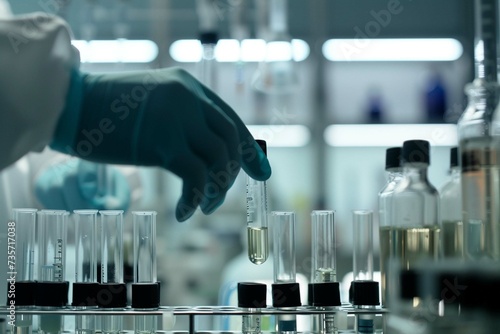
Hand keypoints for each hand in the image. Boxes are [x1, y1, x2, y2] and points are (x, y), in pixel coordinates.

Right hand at [51, 67, 271, 220]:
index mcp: (189, 87)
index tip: (262, 172)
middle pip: (231, 141)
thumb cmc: (108, 111)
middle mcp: (189, 98)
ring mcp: (177, 118)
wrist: (71, 106)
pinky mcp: (162, 143)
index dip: (250, 150)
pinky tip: (183, 213)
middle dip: (233, 174)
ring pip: (218, 159)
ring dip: (216, 190)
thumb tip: (208, 152)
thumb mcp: (154, 105)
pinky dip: (194, 200)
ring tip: (203, 206)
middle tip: (217, 198)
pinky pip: (195, 177)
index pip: (232, 120)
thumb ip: (182, 119)